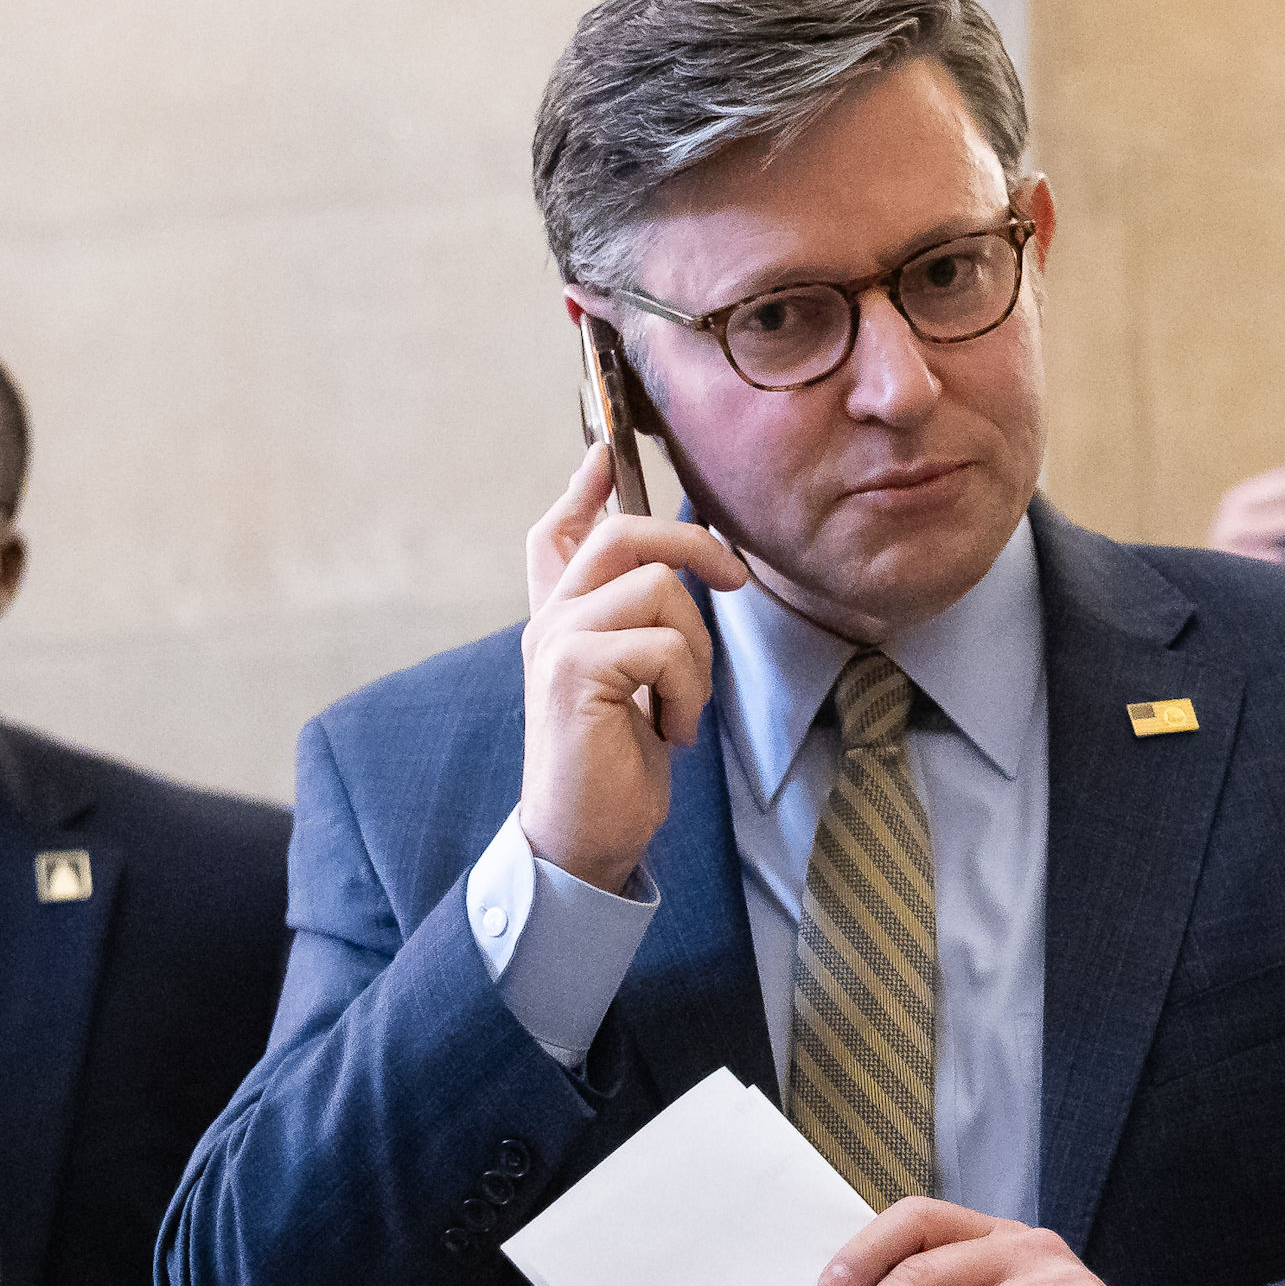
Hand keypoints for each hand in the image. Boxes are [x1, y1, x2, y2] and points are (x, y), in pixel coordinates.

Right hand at [517, 441, 747, 893]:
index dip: (582, 486)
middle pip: (624, 532)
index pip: (555, 533)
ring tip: (680, 706)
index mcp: (559, 619)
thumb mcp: (628, 683)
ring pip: (658, 587)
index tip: (603, 449)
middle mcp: (549, 620)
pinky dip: (687, 691)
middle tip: (735, 581)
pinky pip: (663, 643)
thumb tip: (667, 571)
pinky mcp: (574, 670)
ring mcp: (557, 640)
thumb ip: (631, 625)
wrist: (582, 836)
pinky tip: (671, 730)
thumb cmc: (613, 764)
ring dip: (695, 653)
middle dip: (694, 544)